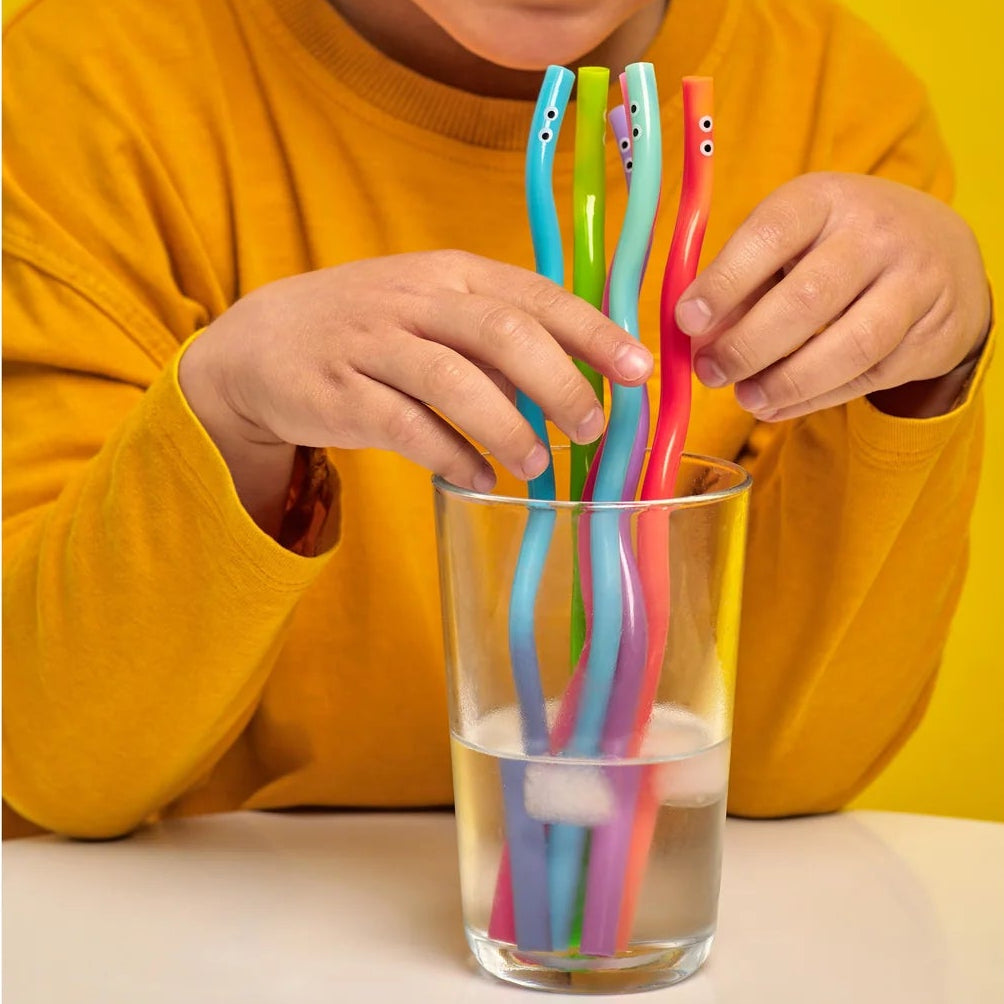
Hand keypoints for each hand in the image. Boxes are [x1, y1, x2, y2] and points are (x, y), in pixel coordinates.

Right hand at [180, 251, 652, 530]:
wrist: (260, 343)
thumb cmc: (370, 328)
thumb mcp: (431, 309)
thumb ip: (496, 338)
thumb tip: (577, 381)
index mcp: (451, 274)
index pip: (537, 296)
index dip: (593, 333)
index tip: (638, 371)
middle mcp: (416, 301)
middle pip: (503, 334)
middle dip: (559, 382)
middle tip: (592, 427)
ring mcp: (373, 344)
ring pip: (454, 381)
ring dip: (507, 426)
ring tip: (538, 465)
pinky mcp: (340, 394)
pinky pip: (405, 428)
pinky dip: (450, 456)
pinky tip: (478, 478)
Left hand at [675, 172, 991, 420]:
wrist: (945, 255)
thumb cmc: (838, 249)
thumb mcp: (790, 244)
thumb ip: (741, 286)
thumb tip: (699, 340)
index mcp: (824, 199)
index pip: (770, 235)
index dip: (725, 282)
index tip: (687, 320)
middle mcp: (876, 233)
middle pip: (808, 299)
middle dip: (748, 346)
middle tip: (711, 373)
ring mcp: (914, 282)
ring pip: (850, 345)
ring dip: (786, 381)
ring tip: (745, 398)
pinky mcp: (932, 333)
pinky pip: (869, 376)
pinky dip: (815, 399)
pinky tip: (777, 405)